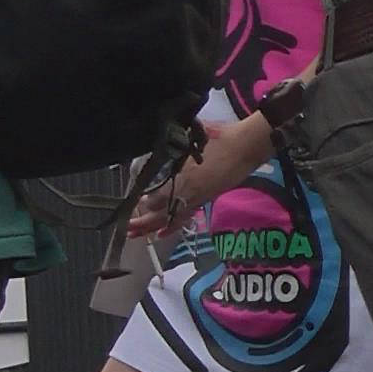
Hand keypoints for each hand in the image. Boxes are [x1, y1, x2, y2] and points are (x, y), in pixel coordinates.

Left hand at [130, 126, 245, 236]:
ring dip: (153, 227)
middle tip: (126, 229)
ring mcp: (198, 198)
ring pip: (171, 219)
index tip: (132, 203)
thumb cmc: (220, 137)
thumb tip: (154, 139)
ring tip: (136, 235)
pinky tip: (162, 233)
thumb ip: (172, 142)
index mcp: (183, 178)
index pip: (157, 198)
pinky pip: (185, 217)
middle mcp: (188, 193)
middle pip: (161, 213)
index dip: (143, 204)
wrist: (246, 145)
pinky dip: (173, 226)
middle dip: (142, 223)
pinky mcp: (205, 199)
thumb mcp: (191, 136)